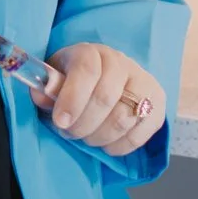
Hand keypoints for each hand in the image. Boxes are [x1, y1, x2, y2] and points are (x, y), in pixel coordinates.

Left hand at [35, 42, 166, 158]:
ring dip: (99, 137)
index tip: (60, 122)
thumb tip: (40, 94)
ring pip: (123, 119)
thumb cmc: (75, 81)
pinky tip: (106, 143)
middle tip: (70, 133)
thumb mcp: (55, 79)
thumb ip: (47, 89)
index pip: (87, 71)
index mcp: (93, 52)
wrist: (108, 78)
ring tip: (87, 138)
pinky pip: (139, 134)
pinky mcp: (157, 104)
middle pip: (105, 99)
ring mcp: (143, 82)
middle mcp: (122, 62)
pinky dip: (118, 146)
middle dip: (83, 125)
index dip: (72, 99)